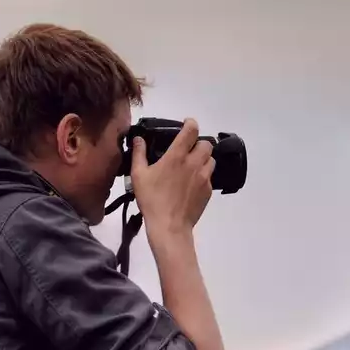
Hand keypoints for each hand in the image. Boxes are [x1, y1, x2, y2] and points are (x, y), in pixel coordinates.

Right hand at [130, 118, 213, 236]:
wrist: (170, 226)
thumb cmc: (152, 199)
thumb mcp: (138, 175)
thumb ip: (139, 154)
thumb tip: (139, 139)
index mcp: (177, 156)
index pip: (191, 130)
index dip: (190, 123)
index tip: (187, 124)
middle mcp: (194, 163)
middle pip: (206, 144)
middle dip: (198, 143)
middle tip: (188, 149)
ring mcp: (204, 177)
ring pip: (211, 159)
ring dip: (203, 158)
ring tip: (191, 165)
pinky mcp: (209, 190)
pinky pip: (210, 176)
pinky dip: (203, 175)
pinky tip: (192, 183)